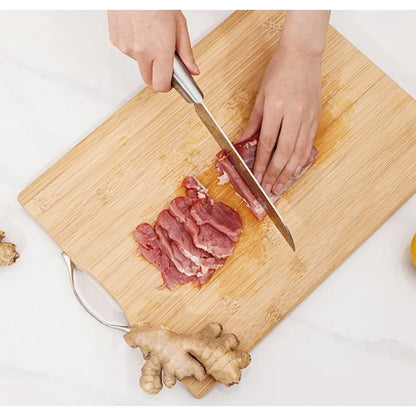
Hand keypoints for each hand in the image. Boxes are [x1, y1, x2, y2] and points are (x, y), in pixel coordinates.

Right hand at [107, 10, 198, 91]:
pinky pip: (129, 52)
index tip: (171, 81)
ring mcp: (127, 48)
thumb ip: (186, 52)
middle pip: (149, 80)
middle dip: (157, 75)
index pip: (161, 85)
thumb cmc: (156, 1)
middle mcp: (142, 52)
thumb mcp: (179, 24)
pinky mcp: (117, 42)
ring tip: (150, 35)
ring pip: (140, 65)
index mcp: (160, 49)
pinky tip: (139, 30)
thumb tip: (193, 70)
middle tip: (163, 60)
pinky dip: (135, 46)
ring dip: (146, 57)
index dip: (167, 86)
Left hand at [239, 45, 321, 195]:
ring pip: (298, 151)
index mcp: (276, 107)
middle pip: (284, 151)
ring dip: (288, 171)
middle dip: (274, 173)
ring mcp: (307, 117)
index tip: (256, 177)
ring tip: (281, 185)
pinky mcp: (316, 117)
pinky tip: (295, 170)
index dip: (261, 162)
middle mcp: (294, 114)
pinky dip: (302, 160)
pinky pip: (309, 144)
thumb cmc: (279, 71)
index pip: (267, 142)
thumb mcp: (261, 95)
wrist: (302, 55)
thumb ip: (253, 121)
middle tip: (268, 188)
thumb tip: (242, 141)